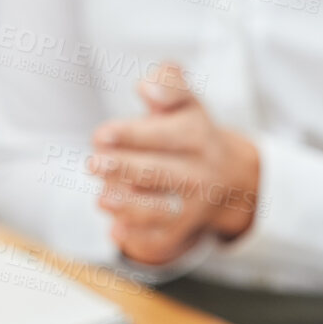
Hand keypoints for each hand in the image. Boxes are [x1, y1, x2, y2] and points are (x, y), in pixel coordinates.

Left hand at [90, 61, 259, 265]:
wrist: (229, 179)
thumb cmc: (189, 132)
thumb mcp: (186, 101)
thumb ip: (168, 83)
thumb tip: (147, 89)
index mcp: (197, 138)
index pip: (166, 136)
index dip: (133, 136)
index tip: (101, 135)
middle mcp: (198, 174)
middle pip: (161, 173)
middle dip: (126, 170)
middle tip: (93, 164)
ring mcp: (191, 206)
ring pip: (163, 211)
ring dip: (132, 208)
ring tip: (102, 200)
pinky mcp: (182, 231)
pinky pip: (162, 240)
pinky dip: (139, 239)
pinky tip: (116, 231)